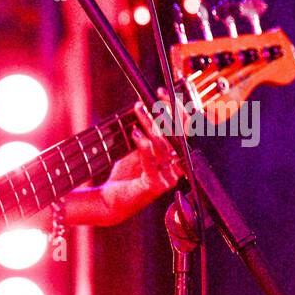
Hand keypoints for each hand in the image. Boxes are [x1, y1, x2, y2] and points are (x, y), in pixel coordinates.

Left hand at [91, 96, 184, 225]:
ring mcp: (167, 178)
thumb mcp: (138, 150)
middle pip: (178, 136)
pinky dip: (142, 146)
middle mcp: (176, 168)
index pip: (183, 131)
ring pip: (162, 146)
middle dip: (168, 113)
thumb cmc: (127, 175)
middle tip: (157, 97)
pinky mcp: (154, 186)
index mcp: (175, 158)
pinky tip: (135, 133)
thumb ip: (149, 136)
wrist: (111, 200)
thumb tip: (151, 110)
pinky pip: (150, 162)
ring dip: (150, 124)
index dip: (177, 111)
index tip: (164, 94)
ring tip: (139, 110)